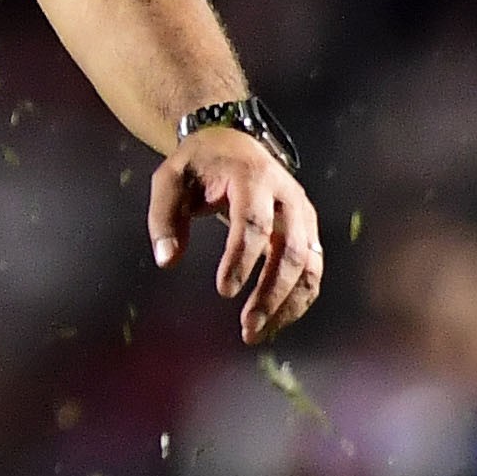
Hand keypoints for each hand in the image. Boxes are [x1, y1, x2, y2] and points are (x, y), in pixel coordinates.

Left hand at [148, 127, 323, 344]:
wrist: (233, 143)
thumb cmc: (198, 166)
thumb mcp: (170, 181)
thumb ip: (164, 219)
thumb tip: (167, 260)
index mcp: (253, 177)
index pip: (254, 222)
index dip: (242, 259)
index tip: (223, 292)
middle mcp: (287, 196)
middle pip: (290, 250)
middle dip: (271, 292)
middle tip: (247, 326)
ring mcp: (302, 214)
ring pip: (309, 264)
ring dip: (288, 303)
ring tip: (258, 332)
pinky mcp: (308, 231)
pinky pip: (313, 269)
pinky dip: (298, 299)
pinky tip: (276, 321)